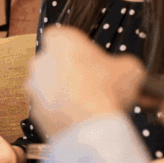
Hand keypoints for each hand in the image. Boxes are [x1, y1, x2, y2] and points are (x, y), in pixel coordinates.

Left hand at [26, 26, 143, 138]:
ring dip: (62, 91)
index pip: (60, 35)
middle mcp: (40, 60)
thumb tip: (125, 71)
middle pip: (53, 61)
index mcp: (61, 40)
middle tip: (90, 81)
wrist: (91, 127)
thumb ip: (122, 64)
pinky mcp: (33, 110)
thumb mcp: (130, 68)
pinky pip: (47, 106)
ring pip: (47, 85)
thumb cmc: (108, 91)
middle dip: (67, 69)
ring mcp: (33, 86)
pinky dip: (58, 110)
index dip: (75, 46)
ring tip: (87, 103)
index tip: (88, 56)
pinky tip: (78, 116)